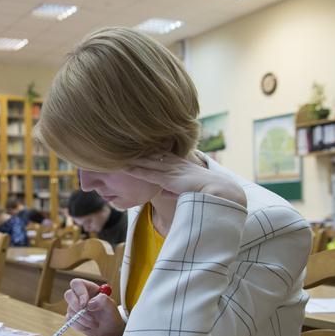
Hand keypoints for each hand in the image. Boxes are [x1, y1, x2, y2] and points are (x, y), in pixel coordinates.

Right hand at [63, 279, 124, 335]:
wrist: (109, 330)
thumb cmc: (111, 315)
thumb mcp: (111, 306)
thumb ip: (103, 300)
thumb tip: (89, 304)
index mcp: (89, 288)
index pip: (77, 284)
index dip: (79, 292)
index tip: (85, 304)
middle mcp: (79, 296)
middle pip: (68, 295)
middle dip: (76, 306)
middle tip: (87, 314)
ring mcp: (74, 307)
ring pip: (70, 310)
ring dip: (83, 319)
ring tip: (95, 324)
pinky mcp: (71, 318)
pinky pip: (70, 321)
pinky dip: (80, 326)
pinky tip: (89, 327)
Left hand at [124, 154, 246, 206]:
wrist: (217, 191)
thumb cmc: (206, 192)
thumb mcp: (187, 189)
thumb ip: (172, 190)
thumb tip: (161, 192)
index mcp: (180, 165)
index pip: (161, 154)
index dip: (148, 150)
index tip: (137, 145)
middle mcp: (174, 164)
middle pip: (151, 154)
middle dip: (137, 150)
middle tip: (122, 143)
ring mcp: (170, 170)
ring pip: (147, 162)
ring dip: (132, 158)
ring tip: (117, 153)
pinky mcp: (167, 179)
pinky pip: (147, 173)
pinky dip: (135, 170)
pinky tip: (125, 167)